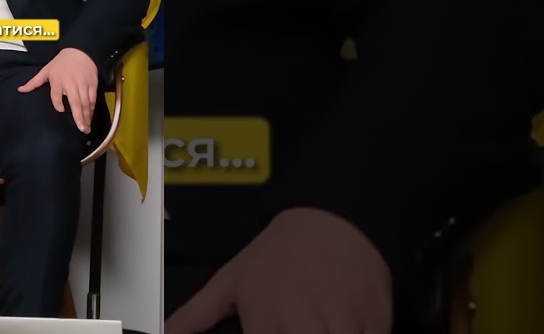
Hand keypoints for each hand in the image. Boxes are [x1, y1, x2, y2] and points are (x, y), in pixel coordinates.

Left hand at [17, 48, 97, 132]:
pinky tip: (90, 118)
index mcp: (58, 80)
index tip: (60, 110)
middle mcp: (71, 83)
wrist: (80, 51)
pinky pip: (92, 98)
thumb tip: (20, 90)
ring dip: (86, 115)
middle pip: (75, 100)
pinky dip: (92, 109)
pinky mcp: (92, 84)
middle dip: (78, 115)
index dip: (58, 101)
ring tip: (86, 128)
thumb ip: (34, 82)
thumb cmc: (60, 63)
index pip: (57, 93)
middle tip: (80, 128)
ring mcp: (83, 84)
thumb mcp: (46, 70)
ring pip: (86, 102)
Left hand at [165, 207, 392, 333]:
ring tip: (315, 328)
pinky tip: (343, 328)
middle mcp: (304, 328)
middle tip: (291, 331)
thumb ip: (196, 316)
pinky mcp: (378, 324)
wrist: (335, 220)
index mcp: (265, 322)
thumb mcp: (231, 280)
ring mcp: (344, 326)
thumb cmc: (278, 255)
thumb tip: (165, 333)